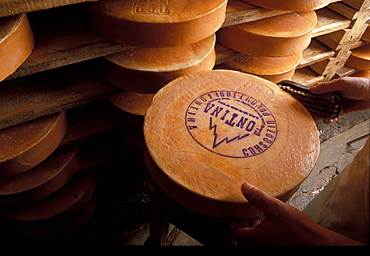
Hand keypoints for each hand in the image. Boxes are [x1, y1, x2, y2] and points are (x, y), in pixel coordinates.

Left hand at [229, 182, 362, 245]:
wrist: (317, 243)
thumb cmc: (298, 228)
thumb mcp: (275, 207)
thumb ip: (258, 197)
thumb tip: (244, 187)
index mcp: (257, 237)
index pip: (237, 233)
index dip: (233, 223)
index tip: (233, 216)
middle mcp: (262, 244)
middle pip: (245, 236)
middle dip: (244, 224)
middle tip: (244, 213)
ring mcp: (271, 245)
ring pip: (256, 238)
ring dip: (254, 227)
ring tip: (257, 215)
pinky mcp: (280, 245)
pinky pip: (266, 238)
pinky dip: (264, 230)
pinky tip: (271, 221)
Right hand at [310, 77, 369, 123]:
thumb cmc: (360, 85)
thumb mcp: (342, 83)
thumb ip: (327, 86)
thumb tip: (312, 89)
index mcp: (331, 87)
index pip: (317, 92)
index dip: (309, 96)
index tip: (301, 101)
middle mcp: (332, 95)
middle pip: (319, 102)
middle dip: (313, 107)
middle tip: (306, 112)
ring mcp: (337, 104)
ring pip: (325, 110)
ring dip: (321, 114)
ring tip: (315, 118)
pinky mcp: (342, 111)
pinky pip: (334, 116)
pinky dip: (330, 119)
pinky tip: (327, 120)